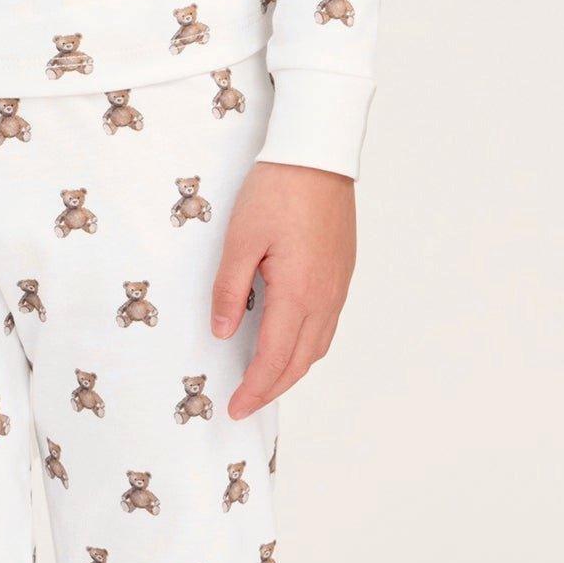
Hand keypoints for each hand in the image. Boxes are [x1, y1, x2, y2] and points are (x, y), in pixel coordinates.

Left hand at [211, 162, 356, 417]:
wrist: (318, 156)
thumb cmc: (277, 191)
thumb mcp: (239, 240)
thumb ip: (228, 290)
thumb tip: (221, 332)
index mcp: (298, 293)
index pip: (274, 358)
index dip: (254, 388)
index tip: (235, 407)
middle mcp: (324, 297)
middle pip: (299, 362)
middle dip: (272, 389)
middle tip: (245, 404)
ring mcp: (338, 286)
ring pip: (317, 347)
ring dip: (291, 371)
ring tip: (265, 382)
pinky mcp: (341, 273)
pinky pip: (327, 325)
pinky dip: (307, 348)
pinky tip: (290, 345)